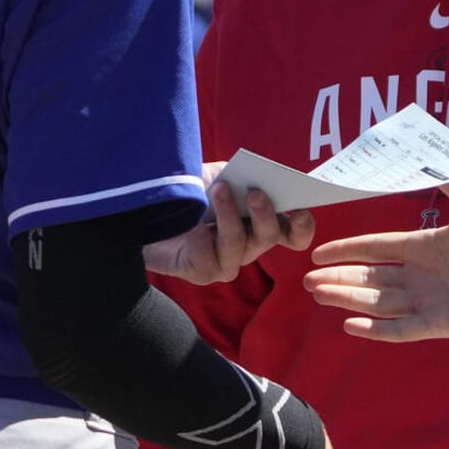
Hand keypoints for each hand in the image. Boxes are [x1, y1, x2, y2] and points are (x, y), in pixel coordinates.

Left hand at [143, 167, 314, 284]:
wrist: (146, 211)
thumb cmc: (188, 192)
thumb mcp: (218, 175)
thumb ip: (240, 175)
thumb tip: (256, 177)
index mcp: (259, 222)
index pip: (292, 233)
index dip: (302, 227)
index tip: (300, 212)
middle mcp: (248, 245)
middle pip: (270, 237)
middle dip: (265, 215)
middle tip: (255, 193)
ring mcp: (227, 262)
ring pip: (239, 246)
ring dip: (230, 217)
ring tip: (219, 191)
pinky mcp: (203, 273)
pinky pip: (209, 259)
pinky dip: (201, 236)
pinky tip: (192, 223)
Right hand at [301, 175, 448, 341]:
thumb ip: (448, 180)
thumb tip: (421, 159)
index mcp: (423, 247)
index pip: (376, 249)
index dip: (348, 251)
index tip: (320, 252)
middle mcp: (420, 276)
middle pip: (369, 279)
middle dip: (338, 279)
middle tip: (308, 279)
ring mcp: (427, 301)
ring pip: (377, 302)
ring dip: (348, 299)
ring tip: (319, 293)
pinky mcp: (438, 324)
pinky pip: (400, 329)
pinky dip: (376, 329)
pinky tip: (350, 325)